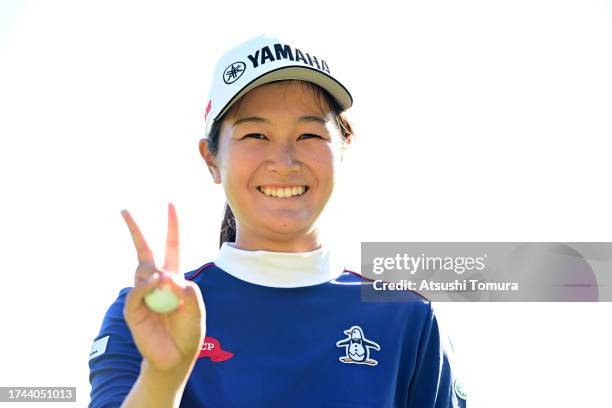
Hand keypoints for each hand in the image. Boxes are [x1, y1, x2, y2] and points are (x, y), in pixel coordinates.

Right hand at [120, 203, 205, 372]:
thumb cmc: (188, 334)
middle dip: (135, 230)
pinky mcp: (133, 308)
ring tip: (166, 288)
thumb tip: (170, 279)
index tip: (170, 205)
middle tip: (124, 209)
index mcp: (174, 277)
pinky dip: (148, 287)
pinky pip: (138, 290)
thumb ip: (190, 294)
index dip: (172, 226)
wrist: (175, 358)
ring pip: (144, 270)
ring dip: (156, 274)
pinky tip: (156, 289)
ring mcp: (143, 293)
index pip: (171, 246)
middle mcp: (156, 282)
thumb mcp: (196, 311)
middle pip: (144, 250)